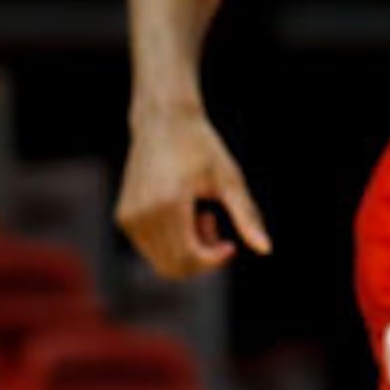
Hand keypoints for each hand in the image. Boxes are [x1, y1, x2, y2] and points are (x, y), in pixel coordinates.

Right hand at [117, 101, 270, 278]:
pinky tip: (185, 213)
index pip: (189, 258)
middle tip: (214, 224)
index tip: (230, 244)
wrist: (162, 122)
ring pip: (163, 262)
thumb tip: (266, 250)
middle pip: (175, 267)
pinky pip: (152, 249)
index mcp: (168, 204)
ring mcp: (129, 217)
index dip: (214, 260)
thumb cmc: (202, 148)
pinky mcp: (123, 217)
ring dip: (188, 250)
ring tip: (201, 215)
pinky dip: (173, 242)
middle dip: (201, 258)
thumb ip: (247, 217)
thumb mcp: (230, 180)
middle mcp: (142, 214)